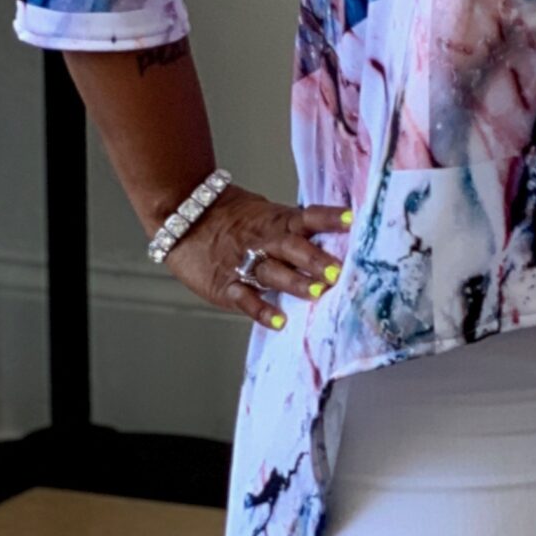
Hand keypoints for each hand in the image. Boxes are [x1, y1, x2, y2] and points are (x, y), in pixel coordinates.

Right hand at [161, 183, 349, 330]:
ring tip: (317, 293)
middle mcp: (265, 241)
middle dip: (315, 259)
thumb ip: (295, 228)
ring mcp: (244, 262)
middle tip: (337, 270)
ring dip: (296, 283)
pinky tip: (280, 322)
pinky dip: (262, 310)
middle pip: (293, 247)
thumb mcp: (266, 213)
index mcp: (278, 221)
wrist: (184, 216)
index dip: (329, 218)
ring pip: (273, 272)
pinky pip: (245, 298)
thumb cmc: (231, 217)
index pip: (308, 217)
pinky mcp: (226, 285)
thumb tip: (333, 236)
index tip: (351, 220)